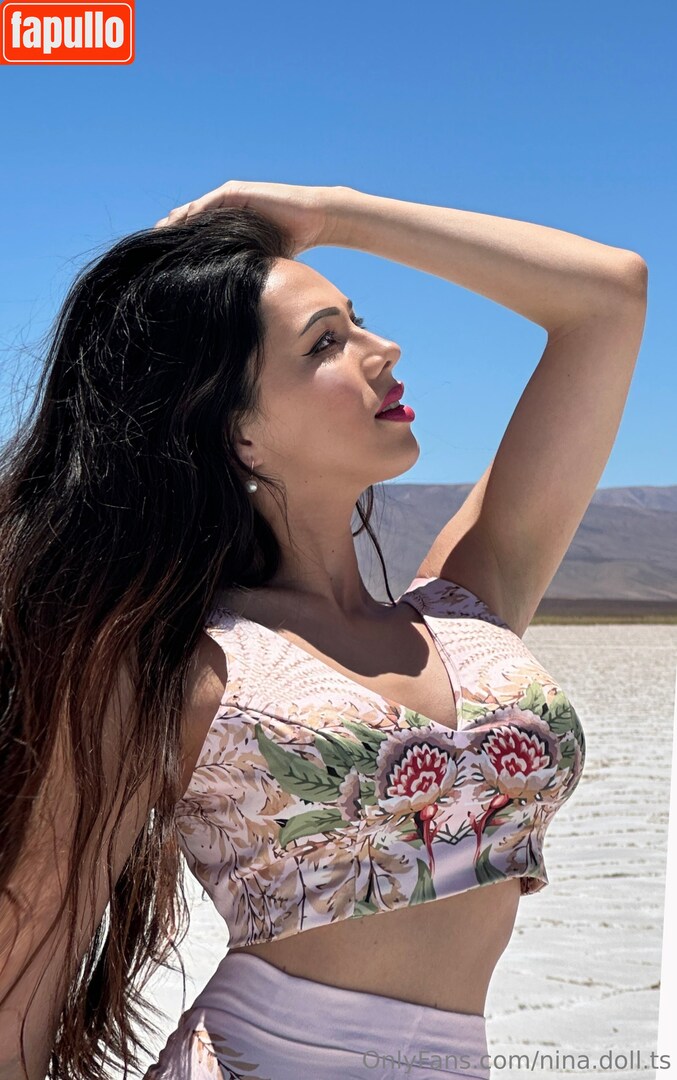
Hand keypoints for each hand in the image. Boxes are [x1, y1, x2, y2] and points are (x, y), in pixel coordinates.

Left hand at [153, 180, 346, 255]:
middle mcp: (221, 208)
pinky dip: (191, 215)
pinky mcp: (234, 193)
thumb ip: (240, 267)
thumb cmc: (291, 242)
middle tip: (147, 254)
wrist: (312, 220)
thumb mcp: (258, 259)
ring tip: (156, 241)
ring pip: (191, 212)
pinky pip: (206, 204)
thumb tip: (227, 294)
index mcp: (224, 224)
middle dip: (167, 237)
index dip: (176, 247)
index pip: (193, 234)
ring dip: (172, 226)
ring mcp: (226, 197)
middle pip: (185, 221)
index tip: (158, 264)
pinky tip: (176, 227)